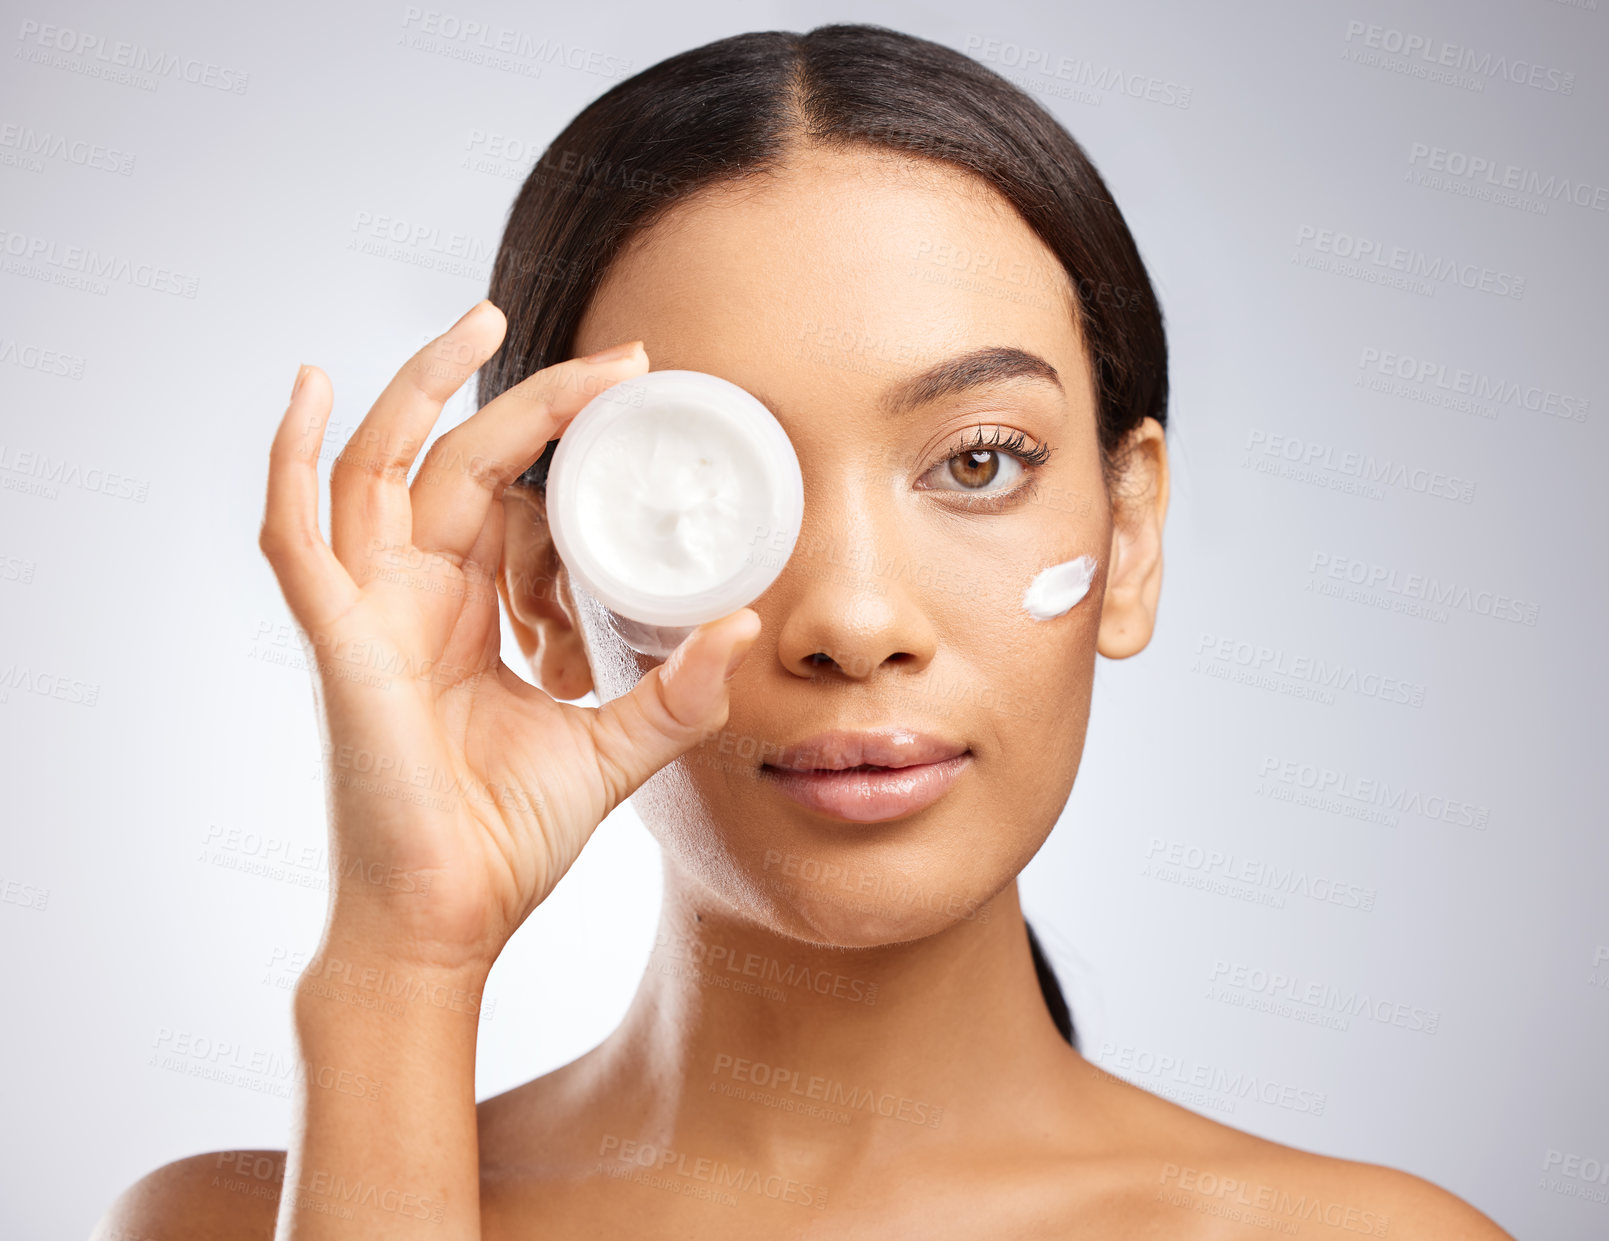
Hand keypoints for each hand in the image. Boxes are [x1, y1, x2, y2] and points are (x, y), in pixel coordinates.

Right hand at [257, 300, 759, 971]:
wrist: (448, 921)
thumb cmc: (505, 839)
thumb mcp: (612, 749)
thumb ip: (676, 692)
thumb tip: (744, 626)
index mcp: (469, 614)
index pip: (508, 494)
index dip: (562, 438)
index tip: (632, 392)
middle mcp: (415, 598)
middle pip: (456, 459)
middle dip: (531, 400)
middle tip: (617, 360)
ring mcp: (369, 612)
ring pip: (378, 468)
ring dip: (421, 389)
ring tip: (481, 319)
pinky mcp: (338, 641)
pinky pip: (295, 535)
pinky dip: (291, 460)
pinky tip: (308, 388)